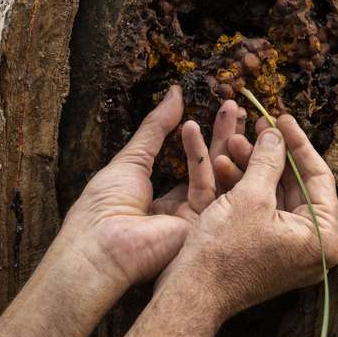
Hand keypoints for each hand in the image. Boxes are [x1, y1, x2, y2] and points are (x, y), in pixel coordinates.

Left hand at [57, 88, 244, 294]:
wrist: (101, 244)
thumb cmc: (104, 204)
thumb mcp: (132, 157)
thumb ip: (157, 127)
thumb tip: (174, 92)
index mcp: (159, 198)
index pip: (191, 165)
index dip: (204, 137)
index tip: (217, 110)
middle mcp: (180, 210)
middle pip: (210, 168)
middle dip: (223, 135)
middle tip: (235, 106)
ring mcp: (194, 221)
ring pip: (217, 176)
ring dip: (225, 141)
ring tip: (232, 109)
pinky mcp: (202, 227)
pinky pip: (208, 188)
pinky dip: (203, 158)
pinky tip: (194, 129)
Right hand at [155, 116, 337, 321]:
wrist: (192, 292)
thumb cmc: (225, 251)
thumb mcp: (250, 197)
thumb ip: (269, 160)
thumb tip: (275, 134)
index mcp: (322, 237)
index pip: (318, 177)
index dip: (297, 143)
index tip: (280, 118)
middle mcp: (311, 246)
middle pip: (295, 185)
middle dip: (269, 154)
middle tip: (254, 127)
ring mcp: (288, 250)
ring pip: (274, 196)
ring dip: (252, 168)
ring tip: (230, 143)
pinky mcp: (266, 252)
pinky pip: (261, 211)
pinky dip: (245, 189)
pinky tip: (224, 166)